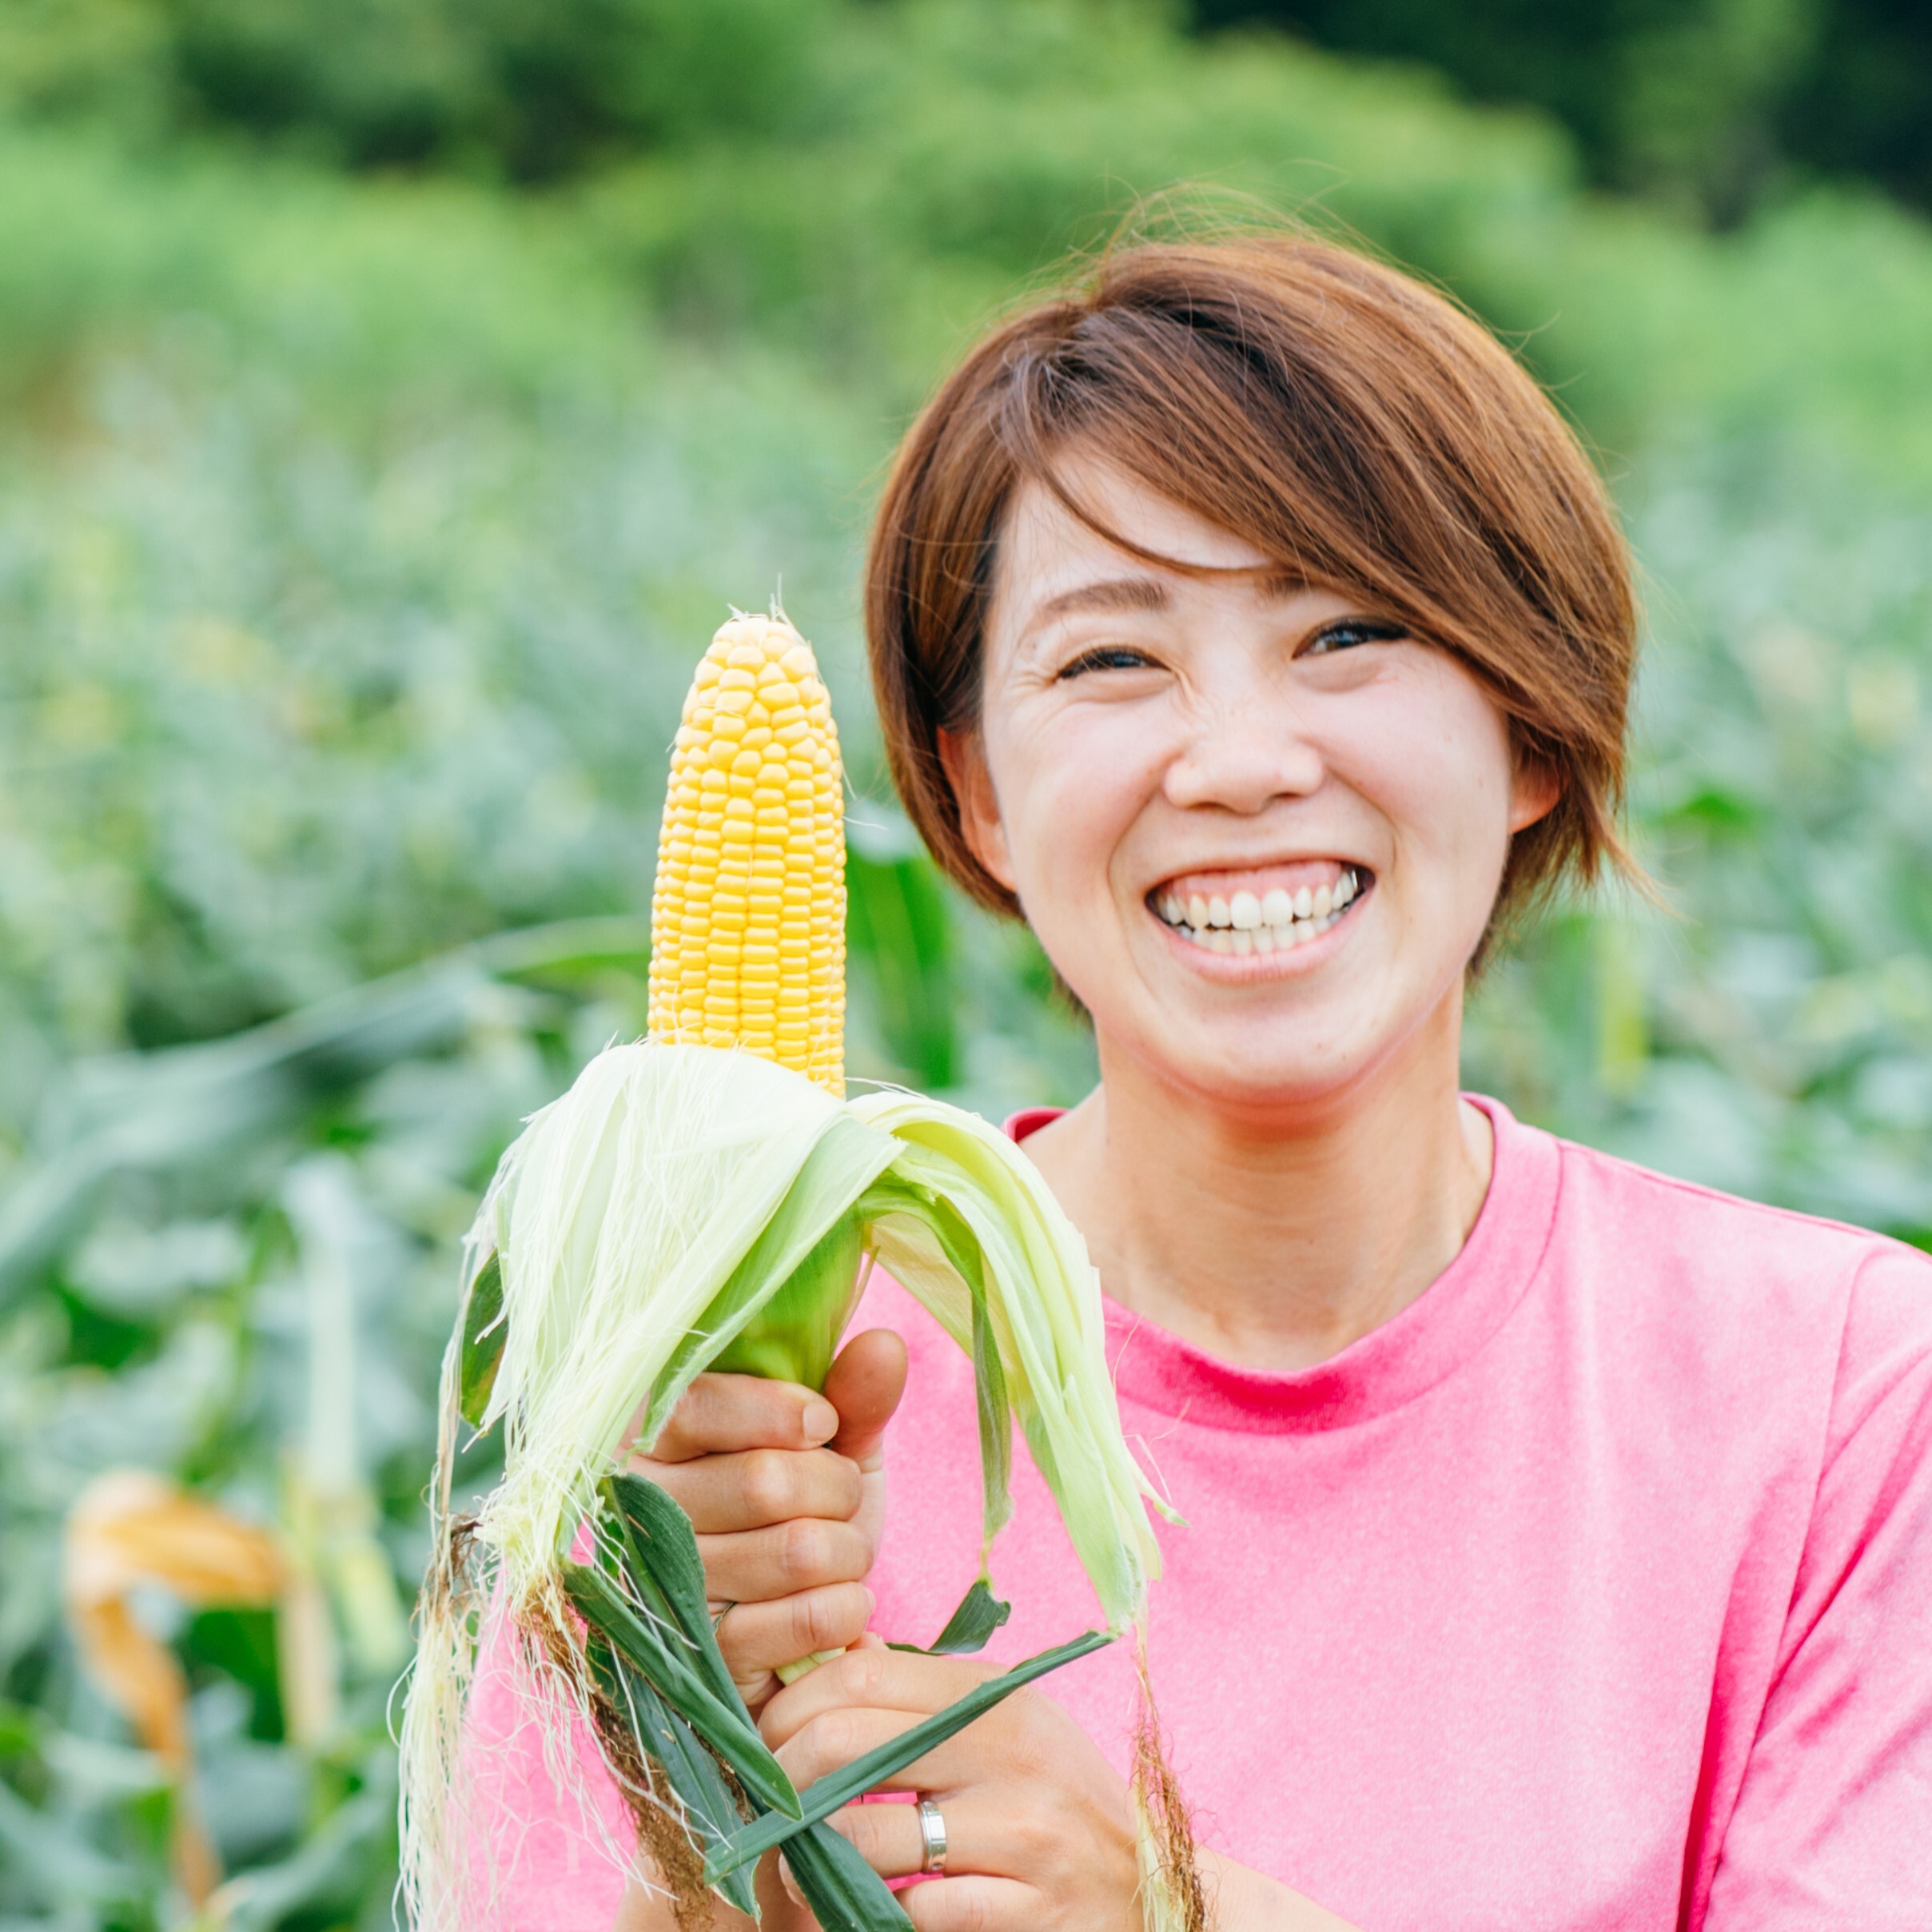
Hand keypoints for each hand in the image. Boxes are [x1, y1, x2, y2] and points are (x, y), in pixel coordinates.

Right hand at [627, 1327, 906, 1713]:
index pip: (697, 1405)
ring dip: (848, 1551)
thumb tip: (885, 1344)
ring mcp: (666, 1593)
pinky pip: (808, 1618)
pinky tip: (839, 1605)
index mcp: (653, 1440)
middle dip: (834, 1489)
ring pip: (796, 1550)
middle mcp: (641, 1514)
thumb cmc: (806, 1515)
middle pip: (764, 1481)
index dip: (777, 1412)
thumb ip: (853, 1396)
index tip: (823, 1425)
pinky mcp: (704, 1660)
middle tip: (841, 1501)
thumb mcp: (833, 1448)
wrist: (800, 1633)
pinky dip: (848, 1607)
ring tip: (840, 1554)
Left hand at [759, 1646, 1142, 1931]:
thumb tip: (835, 1651)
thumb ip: (921, 1694)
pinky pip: (913, 1912)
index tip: (771, 1744)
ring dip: (813, 1863)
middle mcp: (1007, 1751)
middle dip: (784, 1784)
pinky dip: (880, 1913)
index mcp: (992, 1696)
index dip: (792, 1707)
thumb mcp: (1000, 1725)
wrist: (1151, 1889)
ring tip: (802, 1869)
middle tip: (770, 1811)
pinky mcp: (1026, 1911)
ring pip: (865, 1839)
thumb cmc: (1054, 1799)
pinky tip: (877, 1907)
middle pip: (843, 1745)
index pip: (857, 1673)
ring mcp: (1020, 1833)